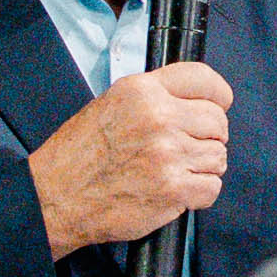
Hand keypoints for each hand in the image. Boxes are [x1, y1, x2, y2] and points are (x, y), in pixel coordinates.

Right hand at [30, 62, 230, 258]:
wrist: (56, 197)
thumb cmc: (78, 155)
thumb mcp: (111, 104)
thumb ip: (153, 98)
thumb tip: (193, 102)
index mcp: (142, 91)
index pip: (203, 79)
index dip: (218, 95)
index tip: (220, 105)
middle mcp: (159, 117)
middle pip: (217, 121)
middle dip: (210, 136)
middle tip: (189, 148)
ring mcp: (168, 154)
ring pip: (218, 156)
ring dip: (203, 167)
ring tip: (177, 171)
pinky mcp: (173, 189)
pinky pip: (212, 187)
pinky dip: (200, 193)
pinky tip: (177, 190)